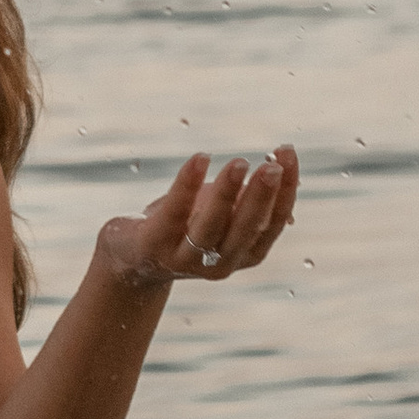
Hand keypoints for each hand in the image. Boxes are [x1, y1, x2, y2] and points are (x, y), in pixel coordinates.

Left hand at [97, 145, 297, 292]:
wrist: (130, 257)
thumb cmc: (184, 226)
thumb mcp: (223, 213)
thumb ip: (250, 200)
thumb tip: (284, 176)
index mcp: (245, 254)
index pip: (273, 223)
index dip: (285, 190)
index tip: (288, 154)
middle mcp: (221, 264)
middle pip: (246, 230)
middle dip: (261, 197)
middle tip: (271, 165)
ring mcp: (186, 259)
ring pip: (212, 226)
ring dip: (227, 194)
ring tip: (239, 163)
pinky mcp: (154, 245)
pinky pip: (174, 212)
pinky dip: (187, 185)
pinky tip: (200, 159)